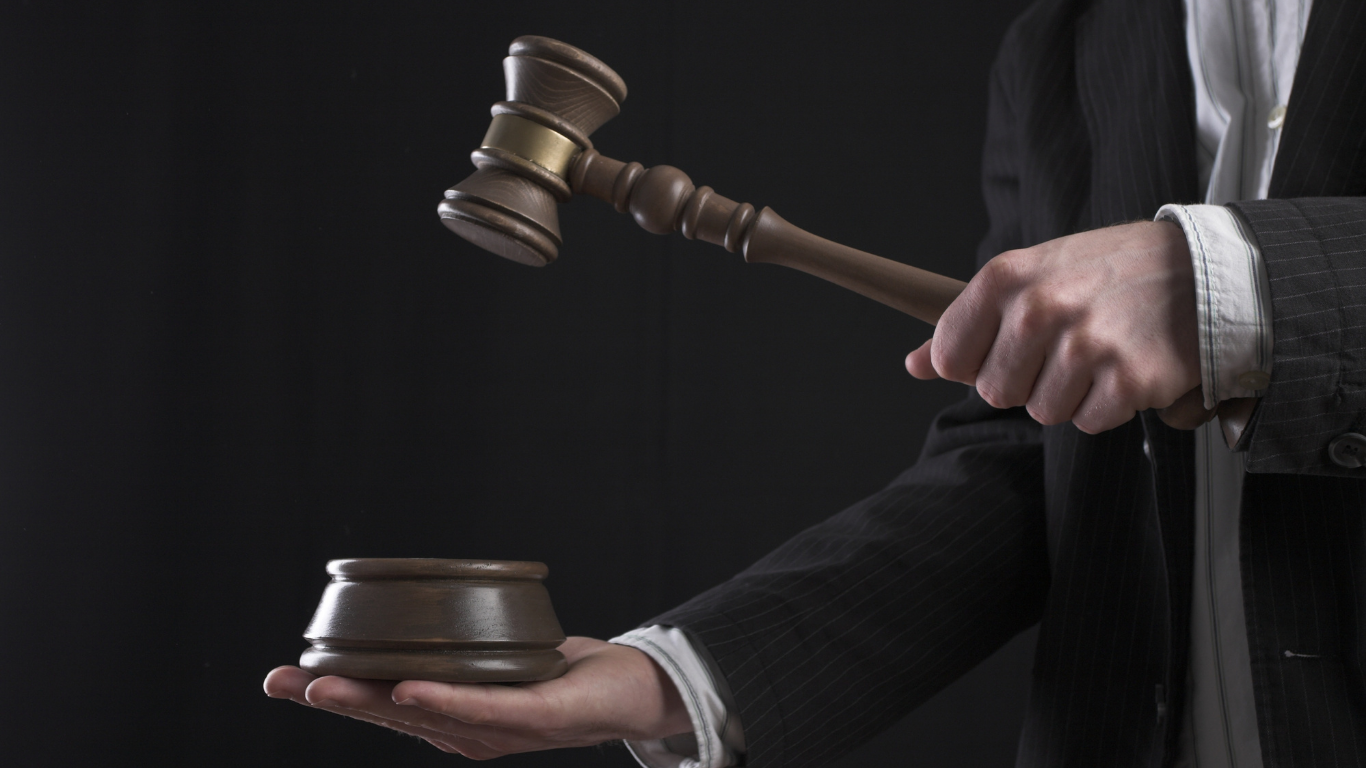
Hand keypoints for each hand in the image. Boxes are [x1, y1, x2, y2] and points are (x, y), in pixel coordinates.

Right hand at [263, 637, 690, 758]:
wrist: (629, 692)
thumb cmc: (560, 675)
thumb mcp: (495, 659)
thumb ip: (457, 650)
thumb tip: (413, 609)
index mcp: (452, 719)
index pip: (383, 706)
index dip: (332, 693)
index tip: (282, 678)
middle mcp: (466, 733)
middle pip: (389, 715)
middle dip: (332, 699)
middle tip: (281, 682)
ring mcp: (497, 730)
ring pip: (423, 715)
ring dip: (371, 700)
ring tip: (325, 685)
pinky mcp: (532, 716)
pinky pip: (481, 708)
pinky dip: (442, 699)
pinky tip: (409, 688)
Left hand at [906, 220, 1200, 433]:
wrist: (1203, 270)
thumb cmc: (1107, 272)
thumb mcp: (1032, 276)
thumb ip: (970, 322)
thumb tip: (914, 364)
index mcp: (1005, 277)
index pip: (949, 357)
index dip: (976, 362)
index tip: (1006, 348)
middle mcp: (1039, 308)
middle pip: (994, 392)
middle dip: (1026, 380)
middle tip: (1065, 346)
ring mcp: (1084, 345)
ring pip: (1042, 412)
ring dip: (1069, 394)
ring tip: (1099, 353)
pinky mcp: (1127, 379)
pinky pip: (1088, 423)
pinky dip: (1107, 406)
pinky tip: (1125, 367)